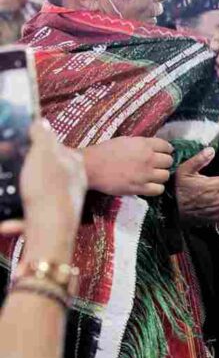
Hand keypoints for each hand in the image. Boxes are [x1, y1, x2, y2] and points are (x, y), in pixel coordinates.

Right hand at [0, 122, 86, 261]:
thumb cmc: (48, 191)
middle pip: (42, 171)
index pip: (53, 147)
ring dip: (16, 194)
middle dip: (21, 170)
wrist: (50, 235)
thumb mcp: (43, 154)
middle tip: (6, 170)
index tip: (12, 147)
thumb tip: (41, 122)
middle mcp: (72, 184)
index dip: (31, 144)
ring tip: (6, 194)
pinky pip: (28, 217)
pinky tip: (7, 224)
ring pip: (33, 194)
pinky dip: (16, 220)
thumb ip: (43, 135)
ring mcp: (62, 203)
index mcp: (73, 165)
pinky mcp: (50, 223)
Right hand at [82, 137, 172, 195]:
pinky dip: (156, 188)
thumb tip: (152, 148)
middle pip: (169, 161)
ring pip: (166, 176)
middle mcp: (148, 158)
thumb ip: (141, 144)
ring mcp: (145, 174)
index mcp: (144, 144)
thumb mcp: (125, 141)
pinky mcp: (140, 188)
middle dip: (164, 163)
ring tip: (153, 176)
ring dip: (161, 176)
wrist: (91, 167)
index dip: (166, 150)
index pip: (167, 147)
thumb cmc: (104, 152)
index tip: (162, 154)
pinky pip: (159, 189)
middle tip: (156, 166)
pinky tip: (150, 186)